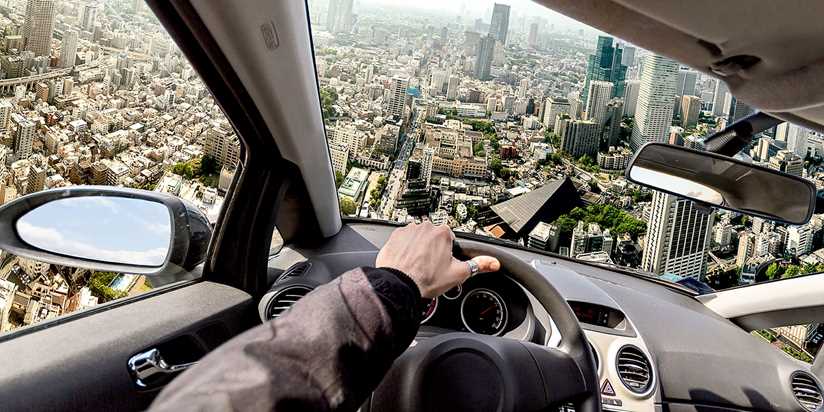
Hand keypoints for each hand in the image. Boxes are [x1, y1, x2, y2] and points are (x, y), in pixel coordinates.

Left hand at [375, 222, 499, 297]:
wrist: (400, 284)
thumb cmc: (426, 279)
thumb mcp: (458, 274)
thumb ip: (478, 265)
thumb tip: (493, 263)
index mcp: (442, 233)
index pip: (449, 238)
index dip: (447, 252)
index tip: (442, 262)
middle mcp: (425, 228)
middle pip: (433, 237)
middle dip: (433, 249)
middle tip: (430, 266)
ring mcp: (408, 231)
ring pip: (417, 238)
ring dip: (418, 248)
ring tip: (417, 265)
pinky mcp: (394, 237)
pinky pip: (402, 241)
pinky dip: (404, 250)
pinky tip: (406, 263)